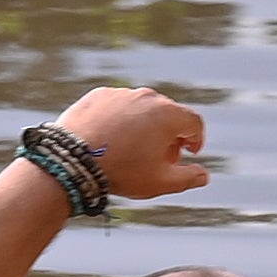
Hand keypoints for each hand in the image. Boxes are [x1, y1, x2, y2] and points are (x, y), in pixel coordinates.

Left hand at [55, 84, 210, 198]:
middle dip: (170, 134)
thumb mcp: (160, 182)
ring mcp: (122, 94)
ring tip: (133, 149)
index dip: (196, 139)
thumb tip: (204, 175)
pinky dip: (120, 120)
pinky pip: (118, 106)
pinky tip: (111, 139)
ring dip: (145, 126)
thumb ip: (189, 178)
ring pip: (142, 109)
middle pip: (169, 114)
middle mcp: (147, 97)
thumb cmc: (121, 171)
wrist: (71, 160)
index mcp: (168, 115)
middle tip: (160, 157)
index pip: (194, 123)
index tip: (189, 153)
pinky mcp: (99, 95)